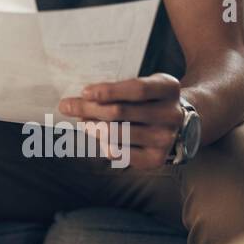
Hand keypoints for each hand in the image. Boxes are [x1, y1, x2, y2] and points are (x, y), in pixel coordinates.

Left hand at [58, 73, 183, 168]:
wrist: (177, 123)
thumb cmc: (149, 99)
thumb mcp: (143, 84)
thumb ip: (119, 88)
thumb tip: (81, 97)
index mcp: (168, 88)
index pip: (136, 89)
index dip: (108, 91)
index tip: (84, 92)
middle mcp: (171, 114)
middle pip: (121, 112)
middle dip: (89, 108)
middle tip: (67, 106)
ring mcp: (165, 139)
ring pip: (117, 133)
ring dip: (92, 126)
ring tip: (80, 120)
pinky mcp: (156, 159)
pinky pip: (121, 152)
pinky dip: (103, 143)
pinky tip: (96, 134)